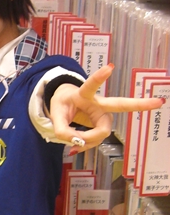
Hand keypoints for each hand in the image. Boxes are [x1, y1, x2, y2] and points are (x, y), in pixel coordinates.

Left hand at [49, 64, 164, 154]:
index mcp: (83, 94)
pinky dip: (86, 145)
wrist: (65, 105)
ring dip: (87, 142)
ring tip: (73, 145)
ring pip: (101, 133)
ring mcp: (103, 115)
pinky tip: (77, 146)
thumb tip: (79, 144)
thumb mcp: (55, 115)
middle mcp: (98, 103)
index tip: (110, 68)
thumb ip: (62, 130)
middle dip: (140, 104)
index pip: (91, 85)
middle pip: (120, 105)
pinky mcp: (103, 125)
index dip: (99, 77)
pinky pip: (96, 140)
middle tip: (159, 102)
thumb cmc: (62, 104)